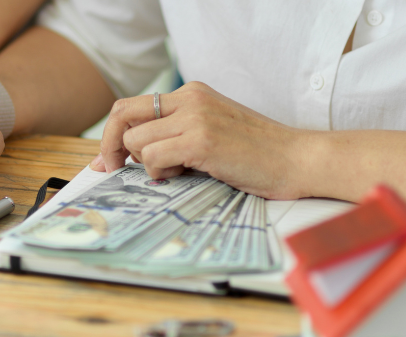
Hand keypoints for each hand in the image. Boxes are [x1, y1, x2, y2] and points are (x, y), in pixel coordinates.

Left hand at [91, 81, 312, 199]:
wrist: (297, 159)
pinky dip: (160, 171)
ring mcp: (195, 117)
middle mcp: (190, 98)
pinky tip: (185, 174)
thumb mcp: (212, 132)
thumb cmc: (257, 155)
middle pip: (123, 115)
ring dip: (148, 163)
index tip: (107, 159)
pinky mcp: (201, 140)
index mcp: (192, 93)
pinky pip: (154, 156)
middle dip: (112, 146)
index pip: (132, 105)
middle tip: (116, 169)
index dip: (112, 133)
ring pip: (136, 140)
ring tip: (178, 170)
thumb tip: (130, 154)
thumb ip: (176, 134)